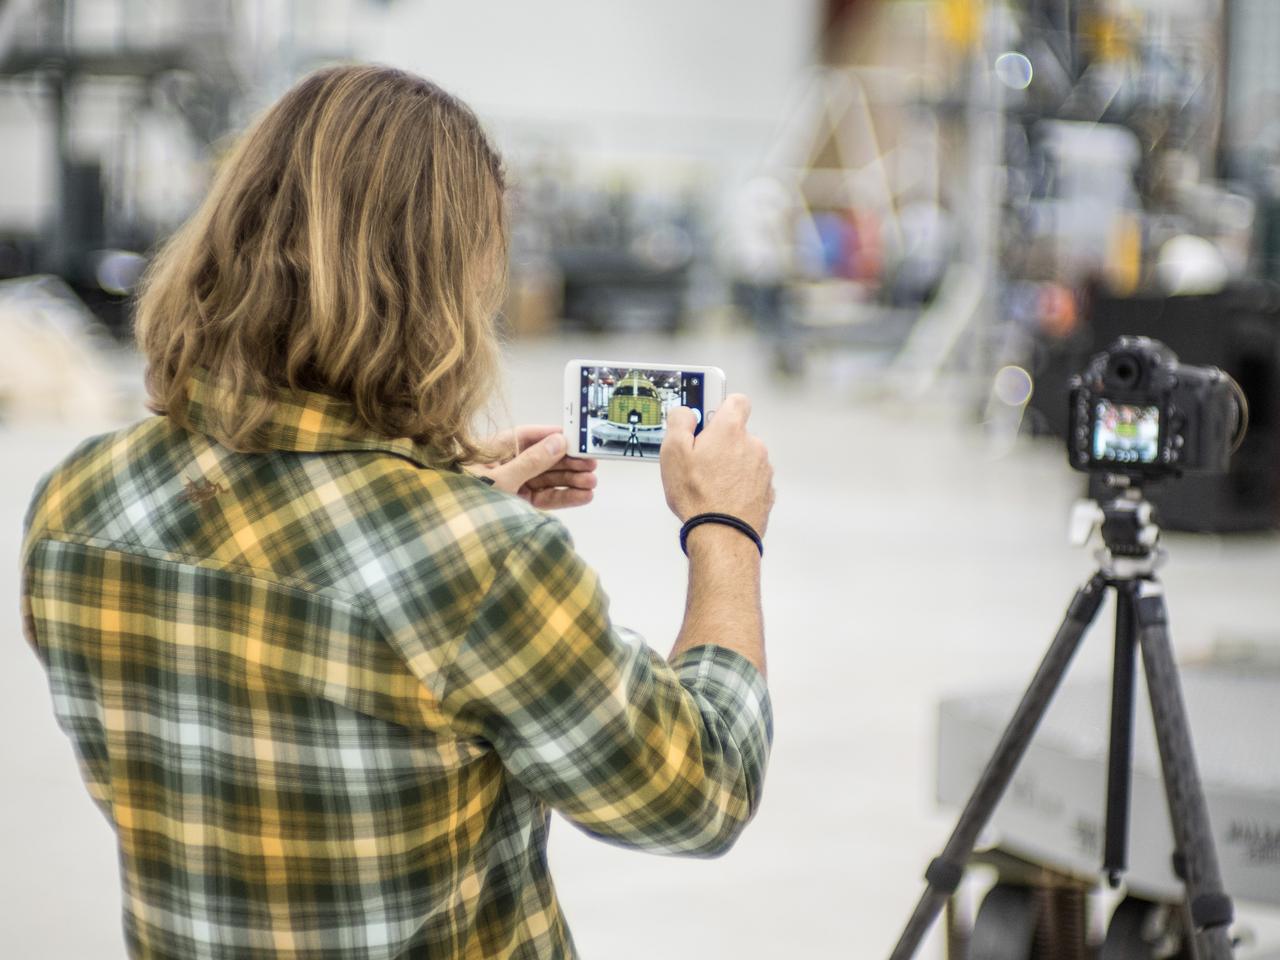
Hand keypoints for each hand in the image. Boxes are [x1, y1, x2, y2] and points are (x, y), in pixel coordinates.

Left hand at [469, 425, 597, 508]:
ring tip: (592, 483)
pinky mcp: (519, 504)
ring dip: (570, 481)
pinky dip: (563, 497)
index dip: (553, 436)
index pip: (528, 436)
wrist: (454, 540)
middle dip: (568, 462)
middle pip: (543, 458)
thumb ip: (530, 461)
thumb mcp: (500, 479)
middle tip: (592, 465)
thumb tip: (558, 442)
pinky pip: (545, 498)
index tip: (576, 438)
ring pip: (547, 480)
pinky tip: (583, 496)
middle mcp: (506, 465)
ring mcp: (514, 485)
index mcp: (495, 450)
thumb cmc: (468, 499)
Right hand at [659, 394, 773, 534]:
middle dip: (720, 443)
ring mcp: (763, 469)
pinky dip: (739, 486)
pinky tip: (722, 500)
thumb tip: (686, 412)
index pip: (736, 401)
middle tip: (698, 462)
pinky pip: (751, 481)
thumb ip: (679, 422)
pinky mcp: (767, 492)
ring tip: (709, 487)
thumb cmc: (696, 495)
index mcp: (730, 429)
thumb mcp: (672, 452)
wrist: (722, 536)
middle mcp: (753, 445)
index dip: (720, 407)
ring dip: (730, 467)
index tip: (705, 419)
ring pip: (744, 459)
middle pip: (737, 434)